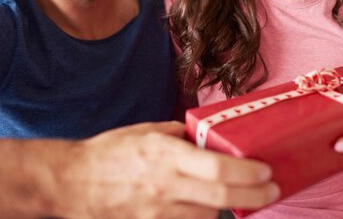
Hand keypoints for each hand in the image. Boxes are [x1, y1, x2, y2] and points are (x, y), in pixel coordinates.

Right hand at [59, 121, 279, 218]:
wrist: (71, 182)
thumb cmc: (108, 152)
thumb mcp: (146, 131)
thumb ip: (179, 136)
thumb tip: (206, 139)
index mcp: (165, 154)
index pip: (219, 168)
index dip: (249, 173)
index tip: (266, 171)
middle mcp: (165, 185)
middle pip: (222, 197)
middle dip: (255, 196)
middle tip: (271, 190)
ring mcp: (158, 211)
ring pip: (207, 214)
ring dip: (229, 205)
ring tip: (242, 195)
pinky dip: (203, 215)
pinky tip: (207, 205)